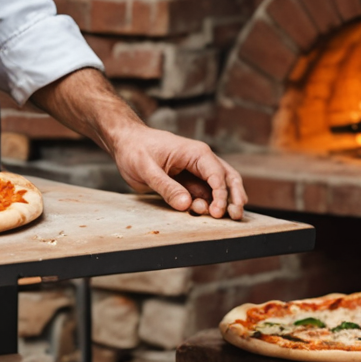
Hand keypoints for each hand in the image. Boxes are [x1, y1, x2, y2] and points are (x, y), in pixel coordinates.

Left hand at [31, 67, 246, 219]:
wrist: (125, 143)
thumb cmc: (135, 150)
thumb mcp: (145, 168)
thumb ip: (166, 186)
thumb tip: (186, 204)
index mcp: (195, 152)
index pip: (217, 174)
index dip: (221, 194)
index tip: (217, 211)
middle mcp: (201, 161)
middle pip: (228, 179)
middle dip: (234, 198)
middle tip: (235, 217)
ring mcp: (197, 172)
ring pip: (220, 188)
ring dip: (222, 202)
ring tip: (217, 217)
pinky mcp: (190, 182)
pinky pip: (204, 194)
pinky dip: (208, 204)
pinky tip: (201, 213)